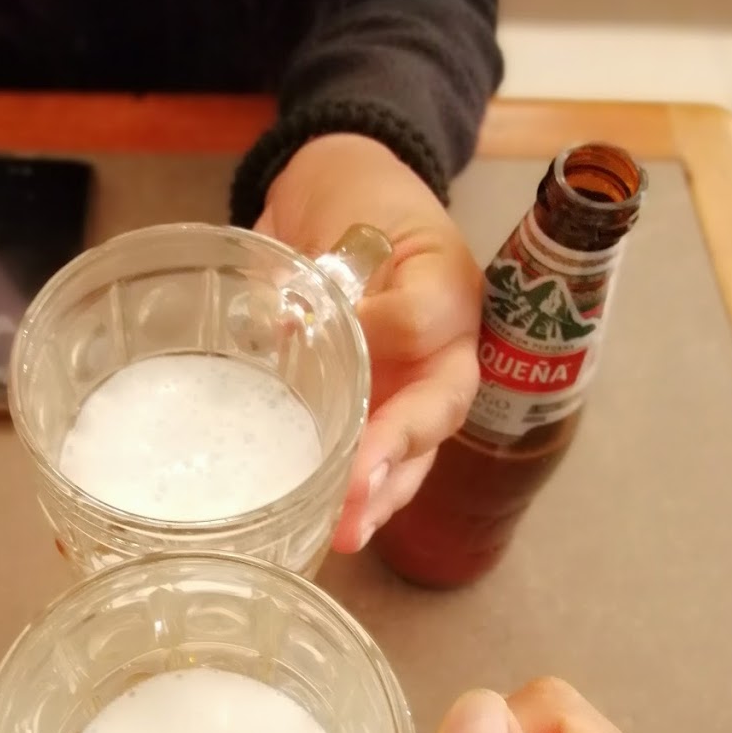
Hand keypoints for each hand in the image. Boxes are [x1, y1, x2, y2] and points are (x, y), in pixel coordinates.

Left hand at [256, 134, 481, 551]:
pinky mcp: (375, 413)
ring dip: (378, 499)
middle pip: (429, 418)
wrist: (346, 197)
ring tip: (346, 535)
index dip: (386, 347)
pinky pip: (373, 461)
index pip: (421, 326)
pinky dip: (352, 497)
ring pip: (410, 456)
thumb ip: (331, 268)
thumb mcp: (357, 211)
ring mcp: (410, 391)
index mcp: (444, 295)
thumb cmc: (363, 200)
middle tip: (353, 504)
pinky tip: (325, 528)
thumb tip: (288, 325)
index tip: (349, 379)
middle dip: (390, 465)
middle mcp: (438, 355)